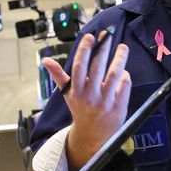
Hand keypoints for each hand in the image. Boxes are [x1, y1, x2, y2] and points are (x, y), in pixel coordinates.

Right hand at [42, 32, 130, 170]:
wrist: (92, 136)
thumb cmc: (80, 109)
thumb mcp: (68, 94)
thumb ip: (59, 76)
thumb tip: (45, 61)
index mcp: (76, 91)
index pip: (80, 66)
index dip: (85, 50)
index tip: (90, 37)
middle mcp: (90, 96)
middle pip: (98, 67)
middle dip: (103, 48)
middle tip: (107, 34)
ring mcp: (105, 102)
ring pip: (114, 75)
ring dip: (120, 59)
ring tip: (122, 48)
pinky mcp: (119, 107)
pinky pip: (124, 86)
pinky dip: (125, 76)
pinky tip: (123, 71)